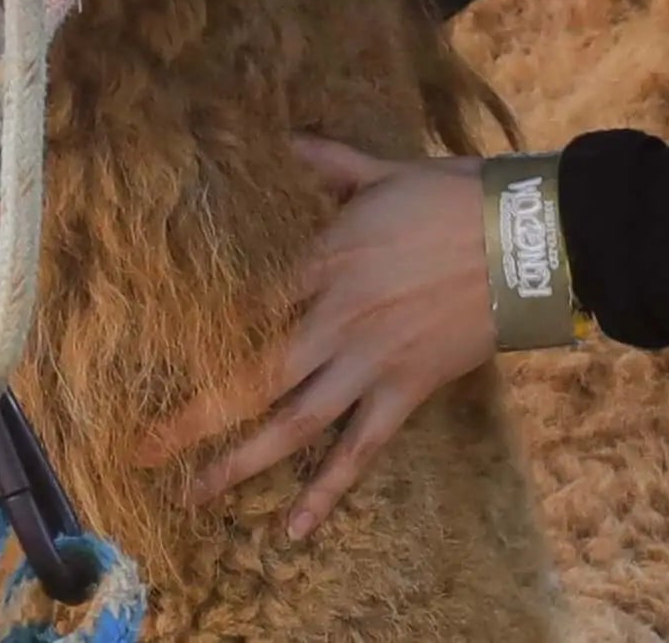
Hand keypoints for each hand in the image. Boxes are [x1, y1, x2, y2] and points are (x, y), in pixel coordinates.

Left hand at [138, 134, 494, 539]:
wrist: (524, 240)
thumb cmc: (455, 198)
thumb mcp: (387, 171)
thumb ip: (332, 165)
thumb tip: (289, 139)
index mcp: (325, 259)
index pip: (247, 301)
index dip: (202, 328)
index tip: (159, 348)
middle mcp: (335, 318)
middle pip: (250, 376)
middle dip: (193, 417)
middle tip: (144, 449)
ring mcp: (368, 361)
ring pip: (292, 423)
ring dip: (239, 462)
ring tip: (195, 494)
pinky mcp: (404, 390)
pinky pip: (359, 451)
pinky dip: (327, 492)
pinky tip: (294, 528)